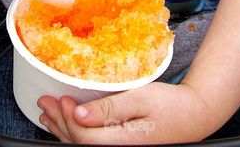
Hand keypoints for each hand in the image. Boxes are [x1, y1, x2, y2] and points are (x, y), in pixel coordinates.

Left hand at [37, 82, 217, 143]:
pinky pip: (93, 143)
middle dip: (59, 121)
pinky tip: (68, 124)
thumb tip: (79, 114)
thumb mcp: (141, 99)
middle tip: (44, 101)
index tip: (61, 97)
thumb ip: (109, 108)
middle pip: (79, 142)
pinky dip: (76, 132)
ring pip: (83, 145)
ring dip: (63, 129)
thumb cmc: (172, 105)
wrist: (195, 115)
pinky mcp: (122, 145)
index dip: (68, 118)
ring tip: (48, 114)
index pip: (84, 136)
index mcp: (122, 142)